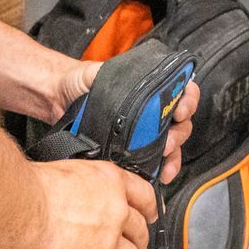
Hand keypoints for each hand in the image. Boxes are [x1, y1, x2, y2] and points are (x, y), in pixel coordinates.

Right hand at [16, 159, 157, 248]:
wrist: (25, 208)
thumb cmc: (37, 188)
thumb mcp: (74, 172)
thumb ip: (93, 185)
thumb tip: (95, 193)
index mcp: (112, 182)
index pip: (146, 195)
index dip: (150, 206)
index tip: (150, 213)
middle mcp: (117, 210)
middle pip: (141, 227)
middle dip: (139, 234)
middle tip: (135, 238)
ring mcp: (109, 239)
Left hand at [52, 61, 197, 183]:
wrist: (59, 100)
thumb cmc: (80, 82)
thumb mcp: (96, 71)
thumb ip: (109, 73)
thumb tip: (118, 79)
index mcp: (151, 88)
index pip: (183, 91)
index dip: (188, 100)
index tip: (180, 109)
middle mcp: (153, 110)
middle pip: (181, 123)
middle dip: (179, 134)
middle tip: (167, 142)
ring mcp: (145, 133)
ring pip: (172, 145)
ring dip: (173, 156)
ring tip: (165, 164)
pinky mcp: (134, 152)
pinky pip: (156, 163)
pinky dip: (162, 171)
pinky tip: (160, 177)